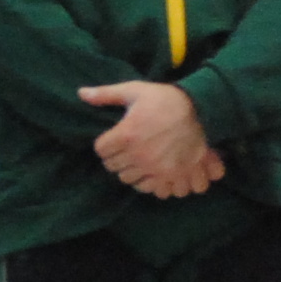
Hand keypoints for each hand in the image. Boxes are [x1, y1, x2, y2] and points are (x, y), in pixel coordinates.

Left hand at [80, 79, 221, 198]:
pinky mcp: (172, 176)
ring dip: (133, 172)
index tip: (114, 138)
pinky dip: (152, 183)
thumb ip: (106, 94)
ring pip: (131, 181)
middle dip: (118, 158)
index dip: (106, 144)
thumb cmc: (164, 98)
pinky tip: (155, 171)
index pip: (101, 151)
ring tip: (141, 160)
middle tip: (128, 149)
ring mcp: (156, 168)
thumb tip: (80, 93)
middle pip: (114, 168)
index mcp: (126, 134)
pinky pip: (154, 190)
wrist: (200, 108)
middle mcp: (138, 155)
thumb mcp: (134, 90)